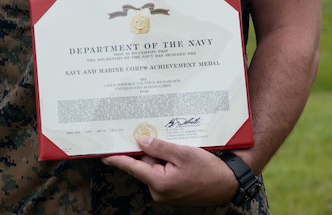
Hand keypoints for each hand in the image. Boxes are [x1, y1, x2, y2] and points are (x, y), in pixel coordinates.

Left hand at [101, 137, 238, 206]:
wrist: (229, 185)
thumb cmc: (208, 170)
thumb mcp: (183, 153)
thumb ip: (159, 147)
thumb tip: (140, 141)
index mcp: (159, 182)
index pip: (132, 167)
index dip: (117, 159)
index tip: (102, 154)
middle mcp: (158, 191)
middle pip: (144, 165)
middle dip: (149, 151)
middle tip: (157, 136)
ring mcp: (165, 194)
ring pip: (154, 168)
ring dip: (161, 157)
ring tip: (178, 150)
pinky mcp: (171, 193)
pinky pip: (162, 174)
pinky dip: (167, 164)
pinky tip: (180, 158)